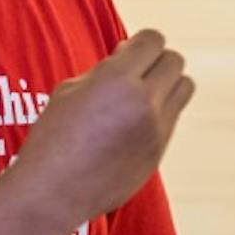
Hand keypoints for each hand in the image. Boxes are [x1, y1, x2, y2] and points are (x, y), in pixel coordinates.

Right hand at [11, 29, 194, 234]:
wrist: (51, 194)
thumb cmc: (51, 139)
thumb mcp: (69, 92)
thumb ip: (105, 70)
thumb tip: (129, 55)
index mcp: (118, 80)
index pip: (154, 40)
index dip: (141, 41)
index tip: (127, 51)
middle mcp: (145, 101)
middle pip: (175, 61)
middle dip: (156, 61)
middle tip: (133, 73)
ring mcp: (157, 128)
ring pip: (184, 88)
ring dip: (166, 84)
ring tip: (139, 95)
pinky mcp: (160, 149)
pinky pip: (173, 117)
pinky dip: (160, 112)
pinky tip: (133, 123)